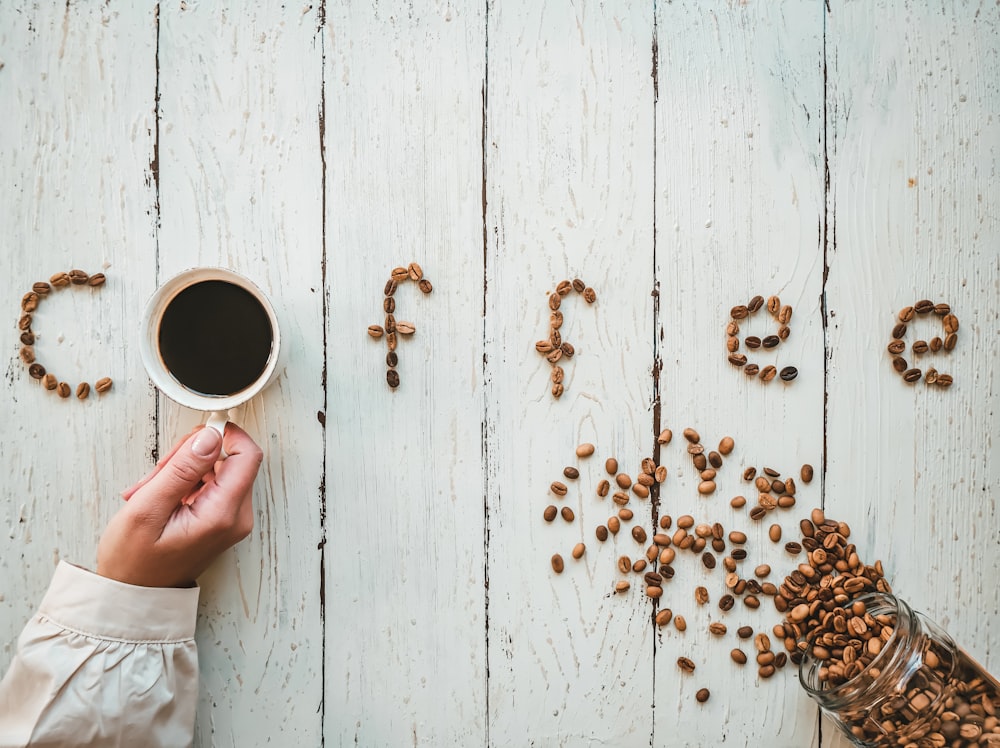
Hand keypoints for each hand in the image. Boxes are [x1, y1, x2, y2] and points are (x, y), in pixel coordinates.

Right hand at [97, 423, 262, 587]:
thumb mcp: (147, 509)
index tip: (195, 435)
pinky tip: (157, 497)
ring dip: (182, 470)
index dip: (225, 435)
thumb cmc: (134, 561)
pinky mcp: (221, 519)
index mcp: (223, 514)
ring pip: (217, 469)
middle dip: (191, 455)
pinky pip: (210, 485)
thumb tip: (211, 436)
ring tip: (149, 491)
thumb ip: (182, 469)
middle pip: (230, 459)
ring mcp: (231, 519)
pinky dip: (183, 483)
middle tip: (157, 473)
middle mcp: (236, 517)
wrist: (134, 597)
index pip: (248, 455)